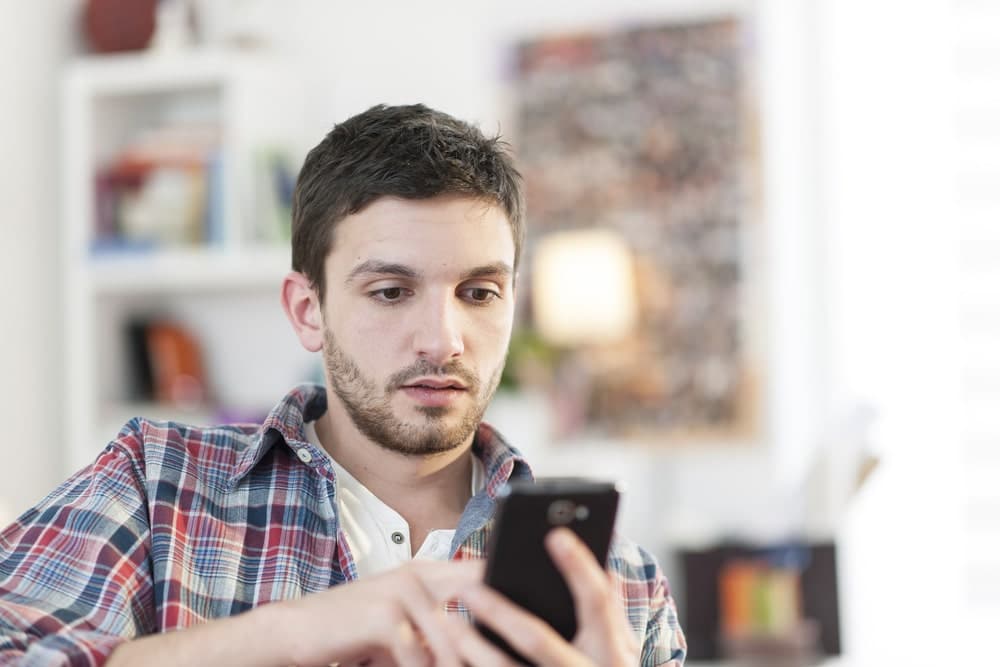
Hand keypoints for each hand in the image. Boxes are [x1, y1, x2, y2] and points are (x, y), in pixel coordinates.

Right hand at [274, 559, 486, 666]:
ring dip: (452, 664)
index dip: (506, 599)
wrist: (294, 630)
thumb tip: (481, 647)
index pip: (480, 577)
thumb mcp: (400, 622)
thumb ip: (437, 626)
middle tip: (497, 664)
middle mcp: (417, 576)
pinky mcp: (385, 616)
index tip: (523, 625)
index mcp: (424, 572)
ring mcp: (402, 592)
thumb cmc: (350, 630)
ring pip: (451, 641)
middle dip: (485, 646)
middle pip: (477, 606)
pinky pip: (419, 658)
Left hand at [448, 528, 639, 665]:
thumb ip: (609, 607)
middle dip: (499, 611)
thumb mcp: (623, 646)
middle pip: (537, 640)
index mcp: (612, 651)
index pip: (598, 602)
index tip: (556, 534)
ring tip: (447, 620)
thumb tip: (596, 557)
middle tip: (466, 587)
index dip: (579, 567)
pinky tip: (443, 657)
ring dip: (472, 646)